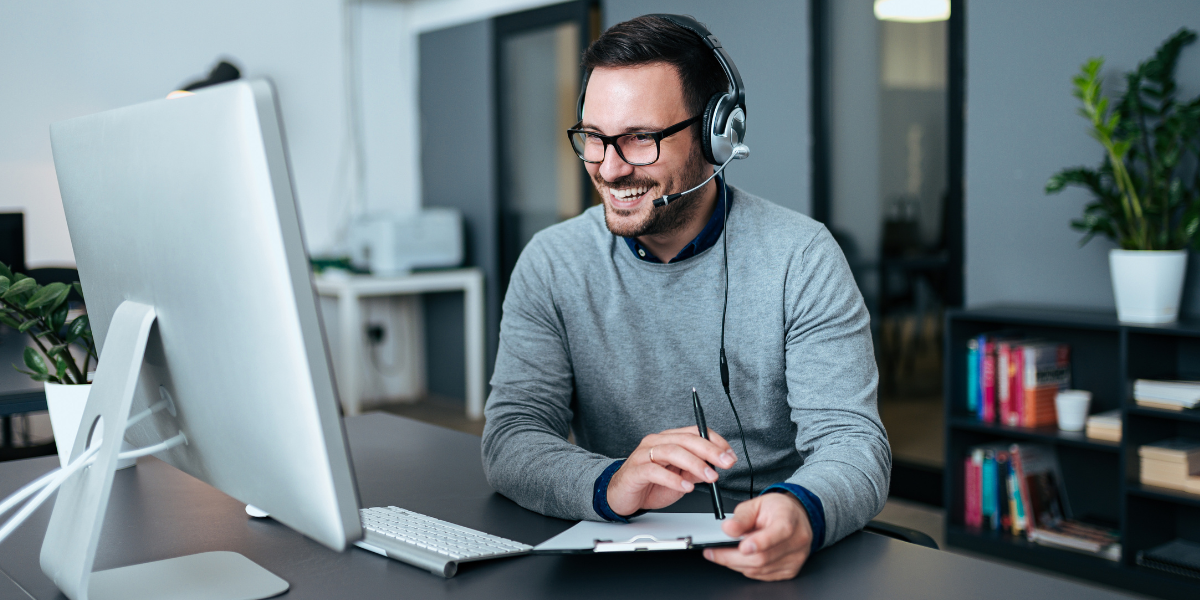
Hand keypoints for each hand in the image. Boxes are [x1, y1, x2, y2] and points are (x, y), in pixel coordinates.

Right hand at [606, 426, 736, 516]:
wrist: (621, 496)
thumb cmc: (649, 484)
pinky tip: (686, 487)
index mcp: (669, 439)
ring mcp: (644, 454)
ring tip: (710, 477)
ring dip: (695, 464)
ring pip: (672, 451)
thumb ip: (695, 471)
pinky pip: (655, 471)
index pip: (695, 432)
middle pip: (686, 439)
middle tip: (726, 463)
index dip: (715, 441)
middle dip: (710, 450)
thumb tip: (715, 467)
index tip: (730, 455)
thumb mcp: (679, 478)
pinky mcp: (635, 470)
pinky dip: (673, 479)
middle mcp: (656, 442)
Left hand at [704, 493, 812, 580]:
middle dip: (733, 557)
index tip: (743, 546)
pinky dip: (747, 568)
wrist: (795, 518)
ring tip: (722, 554)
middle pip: (764, 557)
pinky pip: (763, 575)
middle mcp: (797, 540)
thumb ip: (741, 517)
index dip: (761, 541)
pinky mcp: (790, 571)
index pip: (779, 532)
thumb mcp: (755, 504)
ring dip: (736, 564)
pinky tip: (740, 558)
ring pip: (760, 569)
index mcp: (789, 518)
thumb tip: (728, 529)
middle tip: (713, 552)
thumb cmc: (776, 510)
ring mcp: (795, 558)